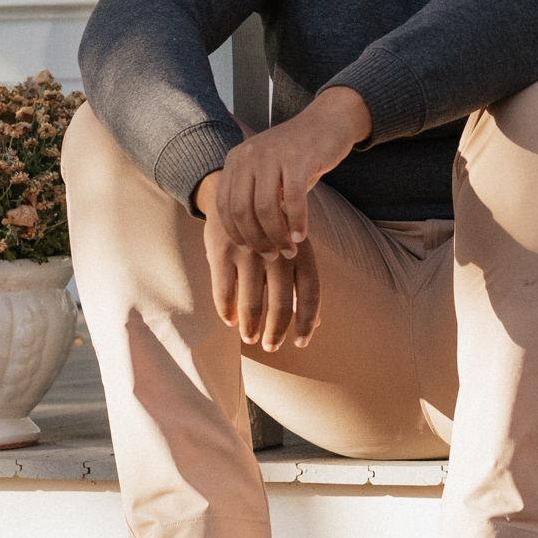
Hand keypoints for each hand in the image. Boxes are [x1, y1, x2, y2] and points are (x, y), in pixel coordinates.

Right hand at [199, 176, 320, 349]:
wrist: (237, 191)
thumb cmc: (273, 229)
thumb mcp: (292, 247)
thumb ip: (302, 282)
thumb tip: (316, 323)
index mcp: (301, 250)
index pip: (310, 292)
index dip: (308, 321)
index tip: (302, 342)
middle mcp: (278, 251)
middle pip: (280, 303)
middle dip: (276, 331)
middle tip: (271, 347)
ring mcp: (248, 251)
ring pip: (250, 303)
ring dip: (251, 326)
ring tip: (250, 337)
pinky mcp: (221, 251)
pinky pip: (224, 291)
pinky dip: (226, 311)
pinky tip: (230, 320)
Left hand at [203, 87, 370, 256]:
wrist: (328, 122)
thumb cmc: (298, 155)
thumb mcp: (268, 172)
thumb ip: (255, 197)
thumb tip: (249, 240)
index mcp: (236, 160)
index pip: (225, 206)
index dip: (236, 233)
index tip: (250, 250)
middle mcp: (248, 156)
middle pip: (242, 210)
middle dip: (256, 239)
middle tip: (272, 255)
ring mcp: (272, 156)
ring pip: (265, 208)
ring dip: (277, 236)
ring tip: (289, 250)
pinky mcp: (297, 158)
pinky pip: (293, 200)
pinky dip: (297, 222)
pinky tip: (302, 235)